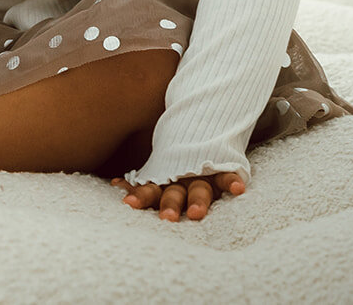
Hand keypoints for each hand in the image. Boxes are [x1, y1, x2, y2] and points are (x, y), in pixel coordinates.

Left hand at [111, 172, 244, 221]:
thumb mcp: (158, 175)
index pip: (150, 190)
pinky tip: (239, 188)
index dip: (140, 196)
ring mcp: (202, 178)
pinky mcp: (220, 174)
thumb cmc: (174, 168)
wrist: (198, 134)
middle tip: (166, 218)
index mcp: (164, 183)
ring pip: (200, 190)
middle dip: (170, 205)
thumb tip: (113, 184)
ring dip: (198, 201)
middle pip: (174, 193)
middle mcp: (182, 181)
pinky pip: (227, 177)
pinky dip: (232, 181)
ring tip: (196, 214)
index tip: (128, 203)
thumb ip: (141, 185)